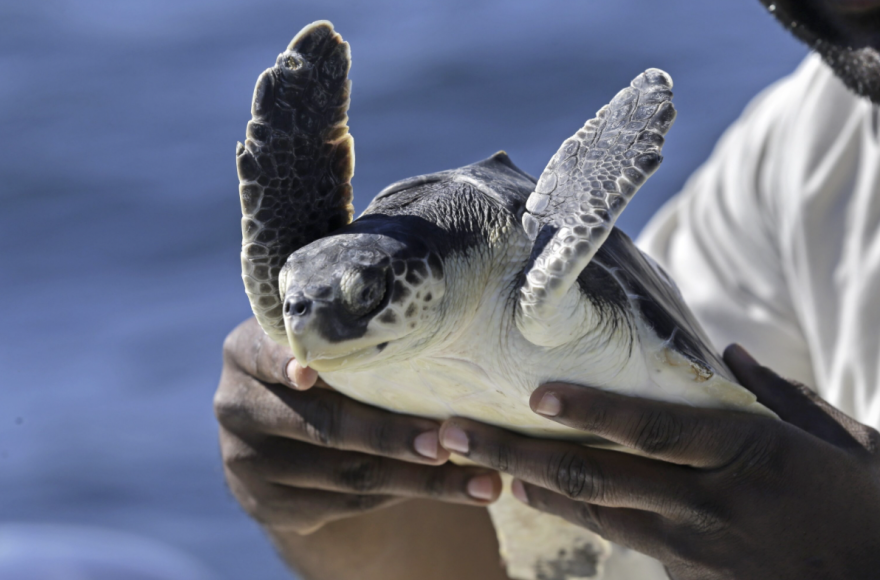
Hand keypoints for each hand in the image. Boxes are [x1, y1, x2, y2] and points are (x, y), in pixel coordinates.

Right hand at [214, 318, 500, 534]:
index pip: (264, 355)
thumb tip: (438, 321)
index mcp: (245, 351)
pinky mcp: (267, 504)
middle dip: (389, 436)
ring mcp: (246, 461)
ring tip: (478, 479)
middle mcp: (236, 405)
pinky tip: (448, 488)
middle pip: (322, 426)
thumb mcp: (324, 343)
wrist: (290, 435)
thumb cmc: (328, 368)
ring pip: (345, 475)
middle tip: (446, 441)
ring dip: (417, 480)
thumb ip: (348, 334)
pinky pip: (345, 504)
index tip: (309, 373)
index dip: (285, 363)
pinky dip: (402, 496)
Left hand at [438, 345, 879, 578]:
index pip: (656, 431)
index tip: (533, 394)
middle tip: (452, 434)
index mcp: (748, 454)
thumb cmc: (873, 508)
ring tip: (474, 461)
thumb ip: (779, 395)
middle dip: (517, 453)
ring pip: (597, 514)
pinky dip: (578, 513)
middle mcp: (710, 504)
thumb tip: (728, 355)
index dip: (593, 413)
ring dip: (532, 486)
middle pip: (598, 479)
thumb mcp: (846, 441)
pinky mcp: (691, 579)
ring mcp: (696, 549)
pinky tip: (536, 491)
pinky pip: (625, 538)